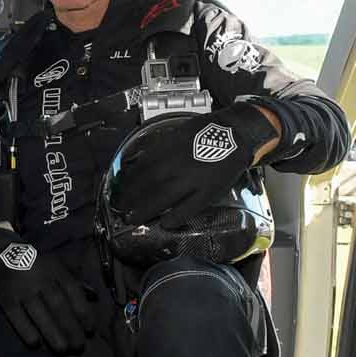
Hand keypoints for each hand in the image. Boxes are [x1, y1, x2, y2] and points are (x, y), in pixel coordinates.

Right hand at [0, 228, 94, 354]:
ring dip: (52, 332)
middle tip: (79, 347)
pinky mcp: (6, 298)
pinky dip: (25, 329)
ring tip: (62, 350)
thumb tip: (94, 296)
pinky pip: (16, 316)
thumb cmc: (37, 264)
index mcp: (55, 270)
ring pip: (39, 312)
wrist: (2, 253)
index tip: (89, 330)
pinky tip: (35, 344)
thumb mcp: (57, 265)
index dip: (82, 311)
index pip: (73, 291)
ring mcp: (22, 289)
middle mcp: (40, 279)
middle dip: (70, 327)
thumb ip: (75, 281)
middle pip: (58, 305)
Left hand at [115, 105, 280, 222]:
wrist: (236, 132)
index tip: (119, 190)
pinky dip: (175, 217)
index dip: (128, 182)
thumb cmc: (206, 132)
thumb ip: (159, 148)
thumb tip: (138, 159)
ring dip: (145, 210)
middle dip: (131, 199)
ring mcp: (193, 180)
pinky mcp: (208, 192)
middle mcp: (177, 165)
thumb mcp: (178, 133)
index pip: (141, 169)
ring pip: (163, 198)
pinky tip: (165, 223)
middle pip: (148, 185)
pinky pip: (189, 208)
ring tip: (133, 218)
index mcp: (169, 149)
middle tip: (121, 209)